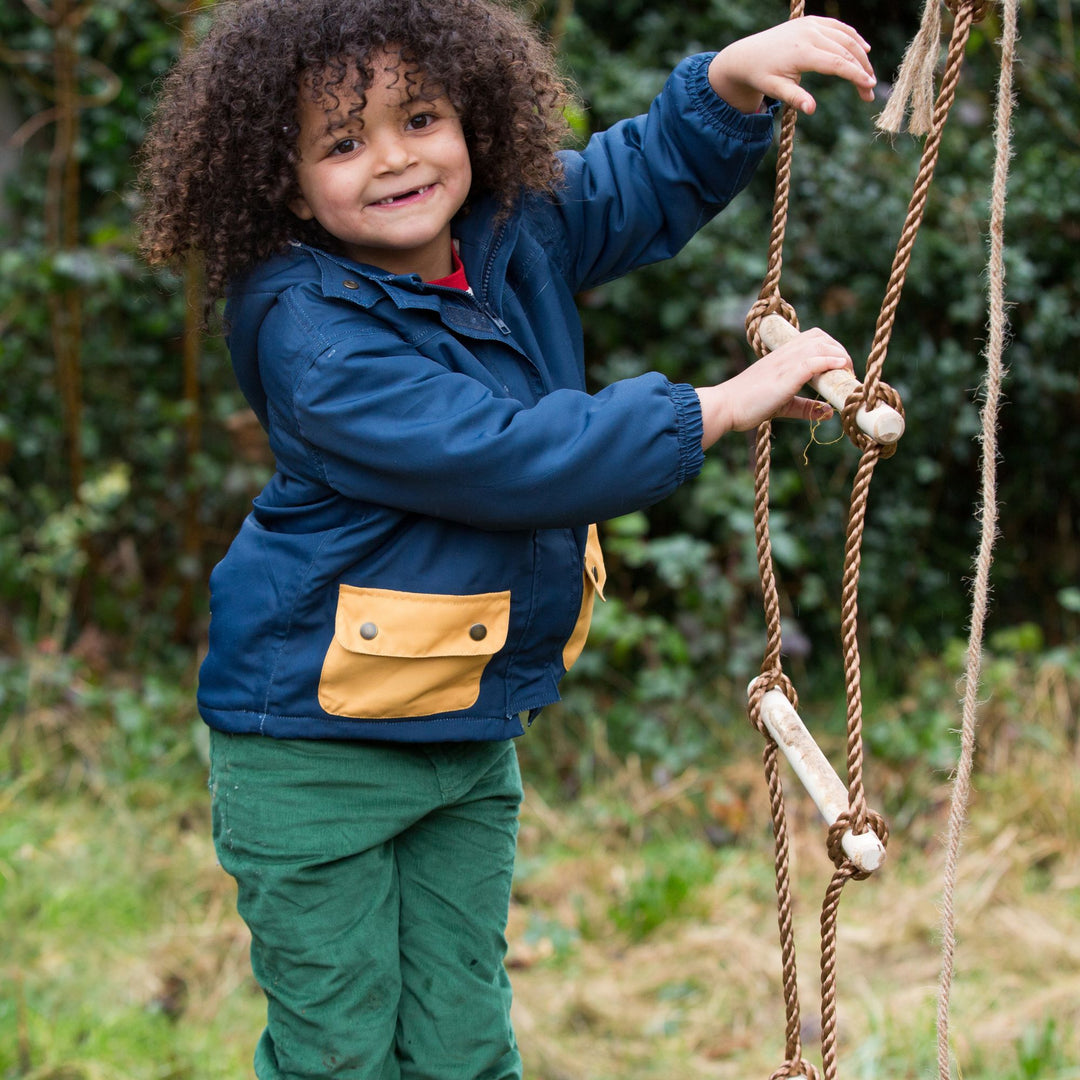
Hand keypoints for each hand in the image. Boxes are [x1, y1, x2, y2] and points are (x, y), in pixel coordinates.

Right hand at [696, 328, 853, 446]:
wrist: (726, 406)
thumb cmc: (748, 405)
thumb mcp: (783, 405)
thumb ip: (805, 407)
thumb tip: (828, 412)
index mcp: (781, 356)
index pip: (812, 337)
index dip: (831, 347)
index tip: (840, 366)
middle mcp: (784, 354)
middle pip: (820, 337)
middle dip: (839, 350)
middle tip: (847, 372)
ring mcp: (784, 362)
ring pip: (819, 345)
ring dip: (839, 355)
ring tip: (846, 373)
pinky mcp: (784, 375)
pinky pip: (812, 361)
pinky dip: (829, 361)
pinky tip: (839, 368)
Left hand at [708, 17, 874, 114]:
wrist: (748, 55)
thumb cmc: (762, 76)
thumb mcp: (775, 90)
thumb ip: (795, 98)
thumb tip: (811, 110)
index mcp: (802, 51)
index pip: (837, 63)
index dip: (856, 75)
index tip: (870, 87)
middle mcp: (809, 33)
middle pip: (846, 51)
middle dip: (862, 70)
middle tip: (869, 91)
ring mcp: (812, 24)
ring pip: (846, 37)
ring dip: (861, 54)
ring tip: (868, 75)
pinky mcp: (812, 21)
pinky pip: (839, 27)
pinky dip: (853, 37)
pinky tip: (864, 49)